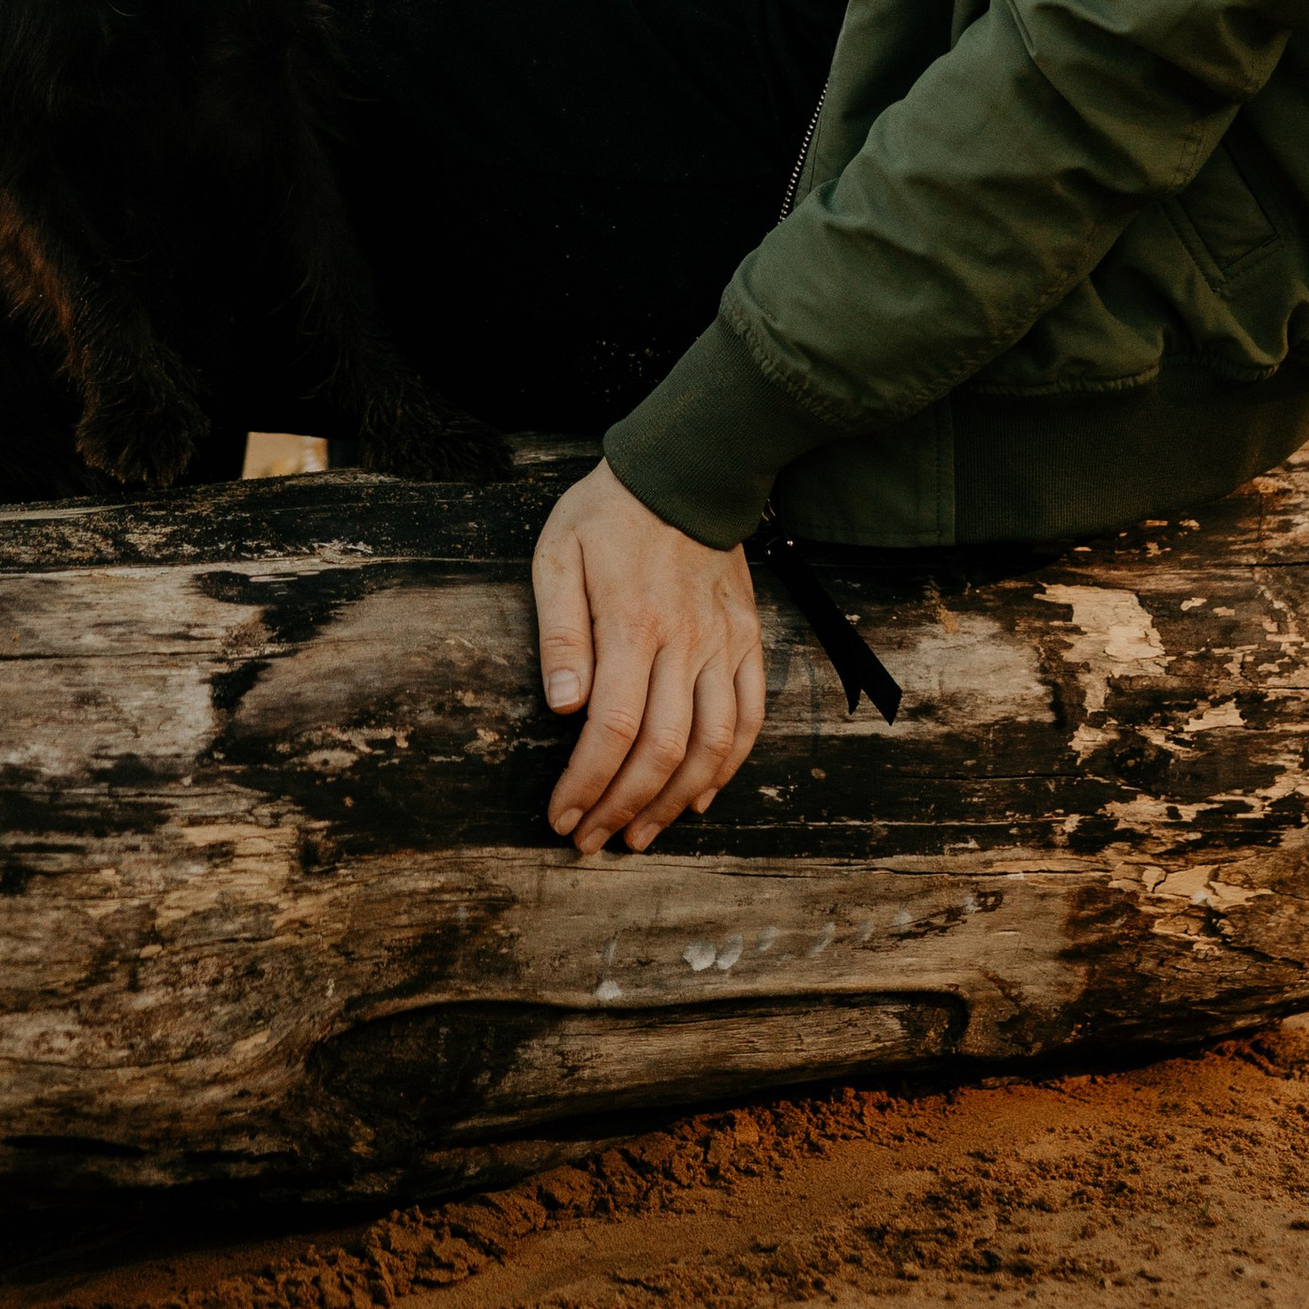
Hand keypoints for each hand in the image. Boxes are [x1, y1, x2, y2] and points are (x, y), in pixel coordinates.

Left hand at [530, 461, 764, 854]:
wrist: (686, 469)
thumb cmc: (608, 513)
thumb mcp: (558, 555)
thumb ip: (560, 633)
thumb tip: (563, 705)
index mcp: (631, 625)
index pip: (611, 730)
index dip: (587, 784)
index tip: (562, 816)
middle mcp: (684, 643)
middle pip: (661, 750)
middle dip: (623, 807)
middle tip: (591, 840)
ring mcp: (722, 644)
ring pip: (712, 747)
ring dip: (675, 802)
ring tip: (641, 833)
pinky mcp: (747, 640)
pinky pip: (749, 718)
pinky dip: (729, 767)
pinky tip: (700, 797)